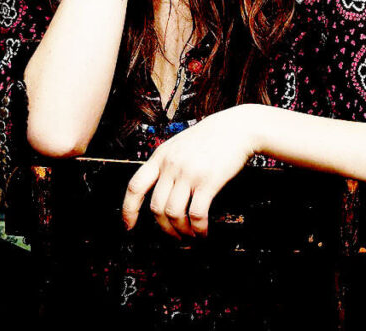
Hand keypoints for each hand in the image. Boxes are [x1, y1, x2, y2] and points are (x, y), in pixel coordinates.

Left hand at [121, 105, 258, 239]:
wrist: (237, 128)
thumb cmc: (210, 138)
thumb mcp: (178, 145)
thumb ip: (166, 164)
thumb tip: (160, 193)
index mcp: (160, 156)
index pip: (135, 186)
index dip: (128, 210)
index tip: (128, 226)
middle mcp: (170, 165)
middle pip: (156, 207)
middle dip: (164, 228)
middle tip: (174, 237)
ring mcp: (188, 173)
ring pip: (174, 213)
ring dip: (182, 231)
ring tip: (190, 236)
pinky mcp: (208, 181)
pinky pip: (197, 214)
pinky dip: (199, 229)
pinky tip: (203, 232)